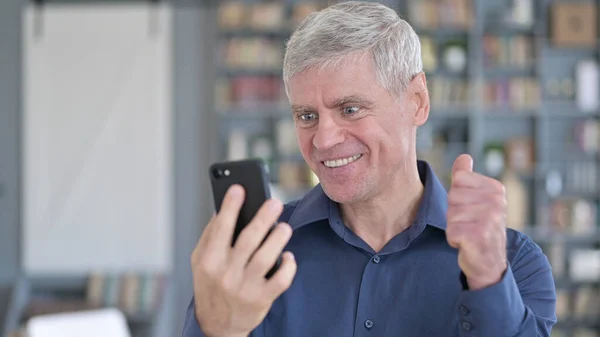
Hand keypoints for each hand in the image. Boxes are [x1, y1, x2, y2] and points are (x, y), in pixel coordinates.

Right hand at [190, 185, 296, 336]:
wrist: (217, 325)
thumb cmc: (210, 285)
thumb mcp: (199, 261)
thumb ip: (210, 236)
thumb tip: (224, 209)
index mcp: (209, 261)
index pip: (221, 228)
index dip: (231, 206)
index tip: (239, 188)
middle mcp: (226, 274)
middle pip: (248, 240)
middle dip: (263, 218)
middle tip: (275, 202)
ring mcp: (245, 287)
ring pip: (266, 257)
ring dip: (278, 239)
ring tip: (285, 227)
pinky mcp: (261, 299)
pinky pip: (280, 280)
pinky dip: (288, 266)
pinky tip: (288, 256)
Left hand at [446, 154, 507, 289]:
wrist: (490, 263)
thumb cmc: (480, 227)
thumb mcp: (477, 199)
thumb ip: (466, 177)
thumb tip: (464, 157)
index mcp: (496, 188)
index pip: (458, 180)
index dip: (458, 197)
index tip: (471, 209)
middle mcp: (496, 202)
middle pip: (452, 197)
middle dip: (454, 213)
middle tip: (470, 224)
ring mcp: (490, 219)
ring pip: (450, 214)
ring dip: (454, 227)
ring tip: (469, 233)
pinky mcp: (479, 236)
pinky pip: (451, 231)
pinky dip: (454, 240)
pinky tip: (467, 244)